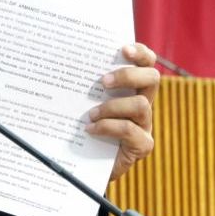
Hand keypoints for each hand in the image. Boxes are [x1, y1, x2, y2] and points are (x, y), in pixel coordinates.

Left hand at [87, 43, 159, 181]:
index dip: (141, 53)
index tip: (122, 49)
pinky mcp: (142, 145)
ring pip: (140, 104)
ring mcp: (145, 125)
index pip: (147, 63)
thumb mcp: (82, 103)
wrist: (84, 166)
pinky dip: (108, 127)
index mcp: (132, 88)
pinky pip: (130, 130)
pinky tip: (90, 130)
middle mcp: (143, 103)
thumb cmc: (81, 128)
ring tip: (90, 114)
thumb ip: (82, 85)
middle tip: (103, 82)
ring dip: (112, 106)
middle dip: (128, 75)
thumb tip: (62, 60)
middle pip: (152, 78)